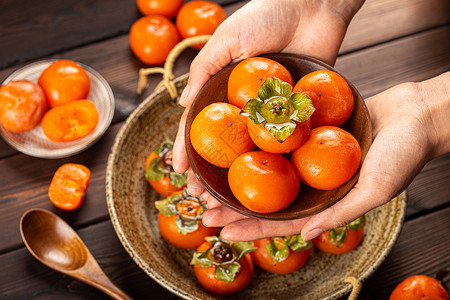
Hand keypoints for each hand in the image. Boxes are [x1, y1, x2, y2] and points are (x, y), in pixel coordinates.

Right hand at [173, 0, 364, 181]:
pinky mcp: (299, 111)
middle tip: (203, 196)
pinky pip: (286, 139)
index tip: (178, 171)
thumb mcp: (227, 38)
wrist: (314, 5)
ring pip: (254, 149)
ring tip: (229, 201)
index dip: (187, 147)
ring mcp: (272, 111)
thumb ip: (203, 69)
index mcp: (225, 88)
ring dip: (241, 175)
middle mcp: (246, 104)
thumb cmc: (267, 14)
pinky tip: (270, 183)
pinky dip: (277, 161)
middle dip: (212, 170)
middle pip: (226, 144)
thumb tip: (179, 103)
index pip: (201, 124)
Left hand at [201, 71, 449, 240]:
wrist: (416, 114)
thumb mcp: (376, 189)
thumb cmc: (403, 155)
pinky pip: (280, 142)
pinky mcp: (310, 134)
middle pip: (267, 197)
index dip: (251, 228)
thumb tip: (308, 236)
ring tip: (209, 179)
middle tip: (202, 206)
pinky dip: (259, 145)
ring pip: (267, 171)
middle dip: (234, 204)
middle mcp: (312, 182)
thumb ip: (342, 212)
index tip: (221, 230)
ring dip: (239, 175)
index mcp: (324, 202)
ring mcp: (309, 158)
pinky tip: (236, 142)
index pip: (281, 221)